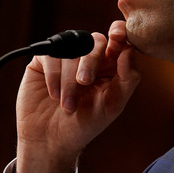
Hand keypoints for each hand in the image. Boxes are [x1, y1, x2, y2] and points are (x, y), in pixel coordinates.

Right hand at [13, 20, 139, 172]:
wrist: (51, 140)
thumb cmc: (85, 124)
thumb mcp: (112, 105)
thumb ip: (126, 79)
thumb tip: (129, 50)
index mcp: (110, 65)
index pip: (119, 39)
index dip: (119, 32)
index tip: (117, 37)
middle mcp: (88, 57)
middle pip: (95, 41)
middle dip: (90, 61)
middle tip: (85, 82)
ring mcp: (66, 57)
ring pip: (72, 48)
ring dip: (70, 78)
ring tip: (67, 104)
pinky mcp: (44, 61)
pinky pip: (51, 55)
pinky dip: (54, 75)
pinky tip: (54, 95)